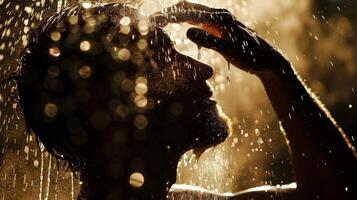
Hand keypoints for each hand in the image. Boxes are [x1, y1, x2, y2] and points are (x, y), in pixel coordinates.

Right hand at [152, 1, 288, 74]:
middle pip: (188, 7)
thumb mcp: (230, 51)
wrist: (267, 59)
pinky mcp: (218, 27)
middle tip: (152, 20)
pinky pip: (197, 19)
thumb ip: (209, 41)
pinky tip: (176, 26)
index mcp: (221, 19)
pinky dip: (184, 20)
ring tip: (159, 22)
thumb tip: (187, 31)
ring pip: (192, 12)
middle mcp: (219, 15)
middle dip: (170, 12)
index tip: (155, 21)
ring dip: (175, 15)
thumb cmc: (251, 57)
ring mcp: (218, 20)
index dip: (171, 17)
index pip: (190, 13)